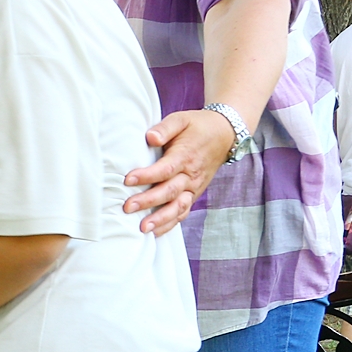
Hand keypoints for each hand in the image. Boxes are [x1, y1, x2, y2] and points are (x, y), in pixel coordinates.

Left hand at [123, 109, 234, 235]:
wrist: (224, 134)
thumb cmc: (197, 126)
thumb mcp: (181, 119)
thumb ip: (165, 127)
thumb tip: (151, 137)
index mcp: (186, 156)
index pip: (165, 169)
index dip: (147, 176)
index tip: (127, 180)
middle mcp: (191, 175)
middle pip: (169, 191)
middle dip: (148, 201)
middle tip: (127, 207)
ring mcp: (194, 187)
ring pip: (178, 207)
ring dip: (161, 219)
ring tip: (143, 228)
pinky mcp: (193, 194)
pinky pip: (183, 212)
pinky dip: (170, 223)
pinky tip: (155, 232)